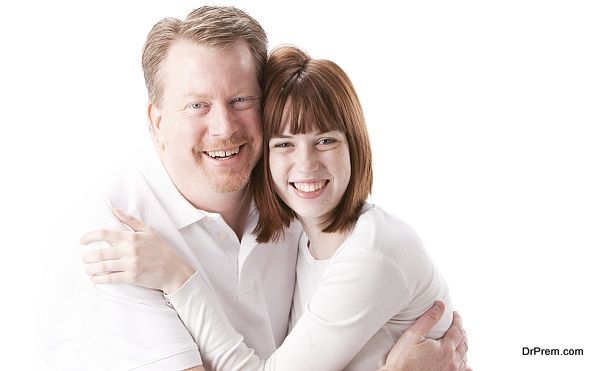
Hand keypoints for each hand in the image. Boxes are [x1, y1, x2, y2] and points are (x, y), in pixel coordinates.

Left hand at [80, 208, 194, 293]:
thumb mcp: (148, 230)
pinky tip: (95, 279)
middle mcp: (129, 250)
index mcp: (131, 237)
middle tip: (84, 259)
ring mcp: (130, 264)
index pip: (104, 233)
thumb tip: (115, 210)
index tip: (82, 241)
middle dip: (87, 257)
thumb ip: (130, 220)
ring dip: (91, 269)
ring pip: (103, 267)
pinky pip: (111, 279)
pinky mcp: (132, 277)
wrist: (173, 269)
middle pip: (100, 253)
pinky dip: (99, 279)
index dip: (89, 236)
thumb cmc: (160, 249)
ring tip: (88, 269)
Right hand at [379, 301, 470, 370]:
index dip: (457, 320)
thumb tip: (440, 305)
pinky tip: (468, 366)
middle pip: (463, 343)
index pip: (457, 330)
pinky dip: (466, 366)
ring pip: (464, 357)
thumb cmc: (402, 360)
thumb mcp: (413, 336)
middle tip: (458, 325)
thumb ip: (428, 319)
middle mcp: (452, 362)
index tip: (455, 314)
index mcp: (445, 349)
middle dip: (462, 332)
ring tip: (460, 340)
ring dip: (463, 346)